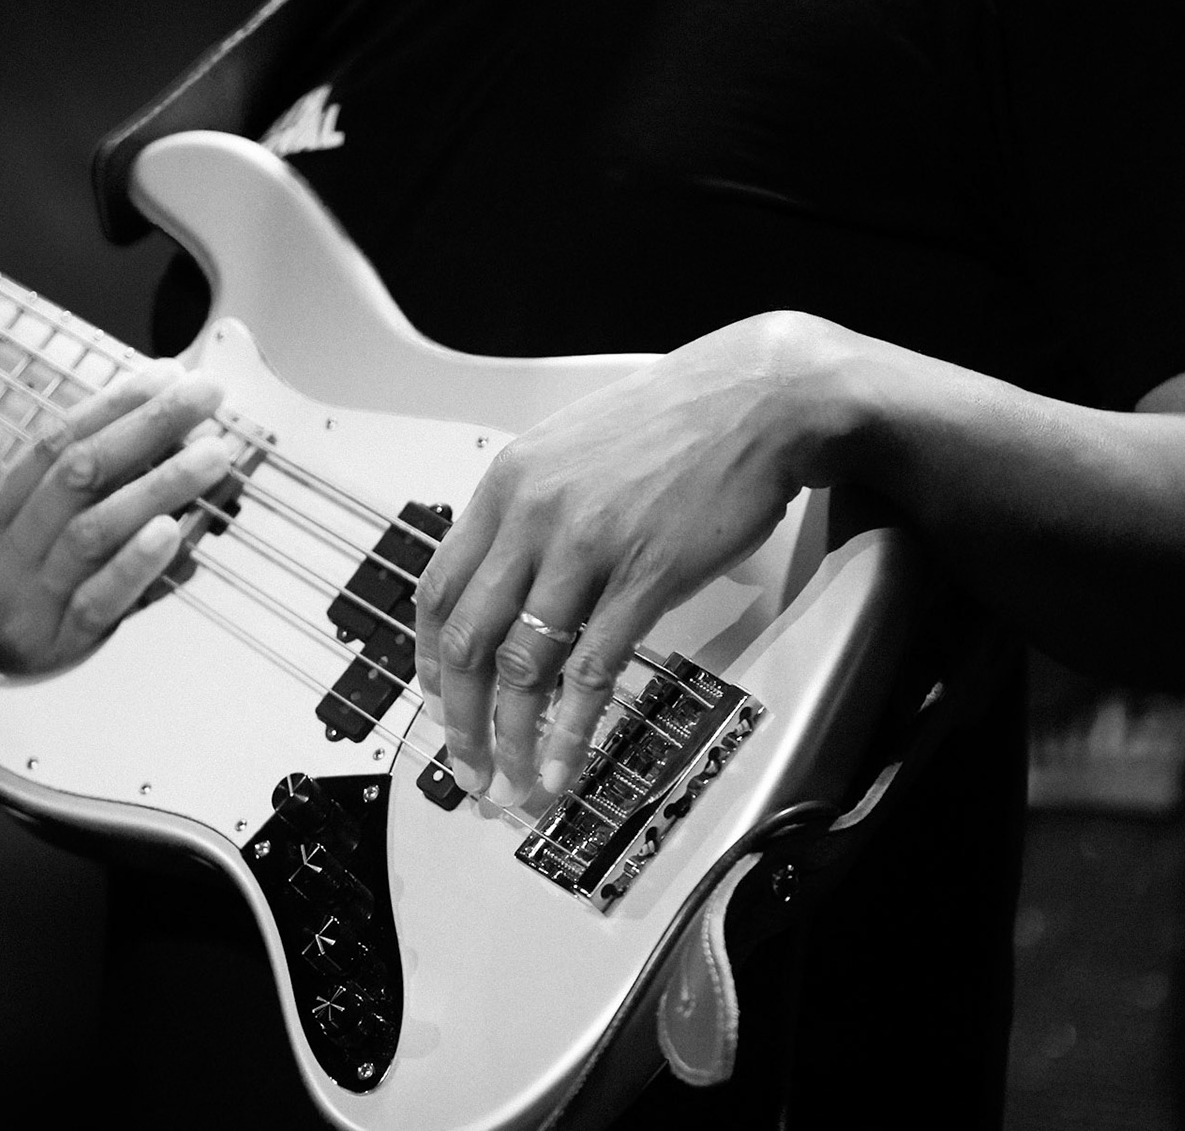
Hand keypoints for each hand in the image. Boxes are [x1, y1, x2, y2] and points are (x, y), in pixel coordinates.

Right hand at [0, 359, 235, 671]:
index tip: (167, 376)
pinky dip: (137, 562)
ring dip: (158, 485)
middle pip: (78, 474)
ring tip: (212, 456)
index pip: (55, 443)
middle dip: (147, 427)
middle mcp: (7, 553)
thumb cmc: (30, 606)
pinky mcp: (62, 645)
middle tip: (203, 398)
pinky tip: (173, 532)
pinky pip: (101, 598)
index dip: (114, 406)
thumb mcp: (38, 544)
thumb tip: (168, 434)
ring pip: (93, 529)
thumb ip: (87, 495)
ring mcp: (31, 600)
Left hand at [414, 312, 860, 805]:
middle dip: (460, 718)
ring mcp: (588, 547)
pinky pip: (592, 667)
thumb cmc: (672, 424)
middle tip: (468, 767)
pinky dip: (571, 728)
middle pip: (469, 638)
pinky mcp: (646, 575)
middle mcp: (533, 516)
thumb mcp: (571, 449)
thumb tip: (505, 582)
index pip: (439, 589)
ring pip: (524, 664)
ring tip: (514, 782)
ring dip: (511, 737)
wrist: (755, 401)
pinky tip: (564, 763)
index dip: (429, 661)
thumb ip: (529, 511)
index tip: (437, 703)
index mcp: (507, 484)